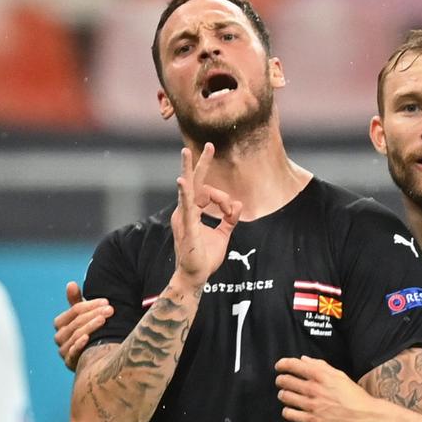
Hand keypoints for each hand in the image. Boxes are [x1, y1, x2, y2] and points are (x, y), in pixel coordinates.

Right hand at [52, 281, 111, 371]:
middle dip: (94, 314)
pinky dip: (79, 344)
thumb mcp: (84, 316)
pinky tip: (88, 338)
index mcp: (60, 323)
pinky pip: (72, 352)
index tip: (106, 302)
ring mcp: (64, 350)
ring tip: (105, 320)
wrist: (93, 357)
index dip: (90, 305)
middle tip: (110, 310)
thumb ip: (76, 301)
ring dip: (91, 326)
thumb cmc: (89, 331)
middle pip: (77, 322)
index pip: (75, 310)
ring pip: (76, 334)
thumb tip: (70, 283)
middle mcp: (59, 336)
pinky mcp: (70, 362)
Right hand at [170, 143, 241, 288]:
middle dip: (200, 162)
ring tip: (186, 152)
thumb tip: (239, 204)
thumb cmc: (204, 258)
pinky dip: (184, 192)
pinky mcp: (187, 226)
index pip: (207, 192)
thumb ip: (230, 220)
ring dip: (189, 169)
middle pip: (193, 181)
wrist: (195, 277)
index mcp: (192, 212)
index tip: (231, 212)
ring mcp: (184, 217)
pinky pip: (186, 206)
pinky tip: (182, 181)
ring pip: (189, 188)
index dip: (223, 199)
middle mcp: (185, 211)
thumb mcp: (223, 236)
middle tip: (209, 145)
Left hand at [275, 356, 380, 421]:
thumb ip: (320, 365)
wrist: (365, 416)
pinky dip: (286, 410)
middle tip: (281, 382)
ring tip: (285, 395)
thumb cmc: (354, 395)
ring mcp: (311, 405)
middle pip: (285, 381)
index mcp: (321, 375)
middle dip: (281, 380)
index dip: (282, 364)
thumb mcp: (339, 375)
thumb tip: (303, 359)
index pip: (293, 365)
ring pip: (285, 396)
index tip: (279, 366)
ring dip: (283, 394)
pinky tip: (290, 410)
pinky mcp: (311, 420)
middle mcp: (314, 389)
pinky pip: (289, 414)